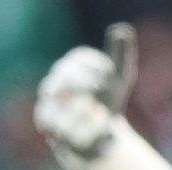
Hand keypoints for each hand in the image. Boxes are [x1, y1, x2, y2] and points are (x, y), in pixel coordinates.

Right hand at [33, 24, 171, 169]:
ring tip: (102, 116)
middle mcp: (56, 82)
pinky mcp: (50, 129)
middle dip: (87, 83)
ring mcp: (48, 104)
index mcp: (72, 66)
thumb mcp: (120, 79)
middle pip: (65, 75)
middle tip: (102, 91)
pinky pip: (64, 130)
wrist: (102, 137)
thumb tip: (122, 30)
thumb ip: (121, 55)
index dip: (97, 66)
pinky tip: (99, 134)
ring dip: (88, 112)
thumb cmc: (107, 102)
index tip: (109, 75)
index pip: (81, 58)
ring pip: (64, 110)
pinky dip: (87, 134)